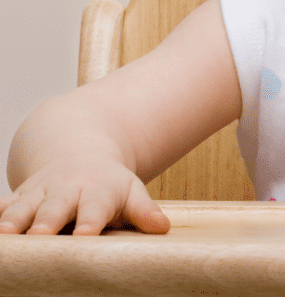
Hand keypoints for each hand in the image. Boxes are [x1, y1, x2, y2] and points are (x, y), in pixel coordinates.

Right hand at [0, 153, 169, 234]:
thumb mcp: (130, 191)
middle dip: (46, 222)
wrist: (79, 154)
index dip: (90, 222)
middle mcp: (65, 191)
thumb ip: (143, 210)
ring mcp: (39, 194)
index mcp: (96, 192)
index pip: (95, 208)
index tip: (85, 236)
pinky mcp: (18, 197)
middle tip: (40, 236)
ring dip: (12, 220)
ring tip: (5, 235)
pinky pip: (2, 204)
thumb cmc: (108, 184)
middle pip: (54, 209)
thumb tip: (162, 227)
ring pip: (22, 207)